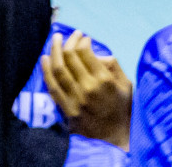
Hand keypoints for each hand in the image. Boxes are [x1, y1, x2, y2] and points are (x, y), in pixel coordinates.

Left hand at [40, 32, 131, 150]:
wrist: (115, 137)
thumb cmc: (122, 107)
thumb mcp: (126, 83)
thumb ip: (112, 65)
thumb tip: (94, 52)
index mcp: (104, 80)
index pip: (84, 52)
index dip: (81, 40)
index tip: (84, 38)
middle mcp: (88, 88)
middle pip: (70, 57)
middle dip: (68, 41)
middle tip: (70, 34)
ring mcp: (75, 100)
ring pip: (58, 70)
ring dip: (55, 51)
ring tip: (56, 39)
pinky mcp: (66, 109)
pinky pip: (52, 87)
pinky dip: (46, 71)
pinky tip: (44, 59)